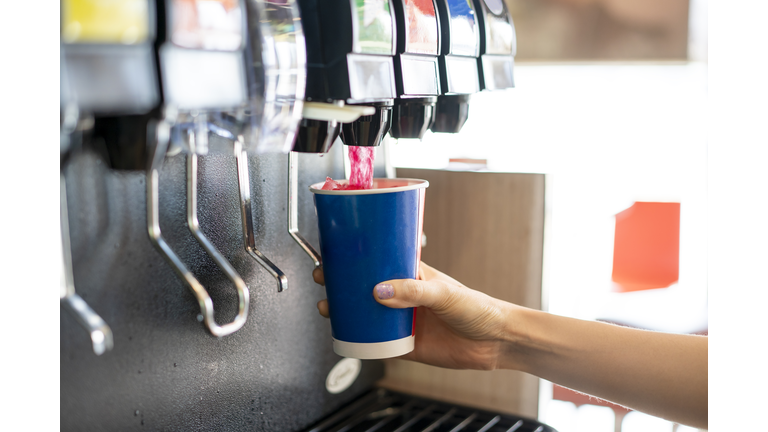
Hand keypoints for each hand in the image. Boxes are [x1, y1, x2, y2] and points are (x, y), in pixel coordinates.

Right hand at [313, 262, 506, 369]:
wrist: (495, 342)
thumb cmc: (479, 308)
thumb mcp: (445, 293)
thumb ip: (414, 291)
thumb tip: (380, 292)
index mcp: (412, 274)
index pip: (378, 261)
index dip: (356, 258)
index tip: (335, 255)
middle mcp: (404, 295)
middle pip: (364, 287)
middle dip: (341, 284)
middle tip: (324, 281)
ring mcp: (402, 320)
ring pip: (365, 314)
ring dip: (344, 312)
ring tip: (328, 309)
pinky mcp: (404, 345)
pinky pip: (375, 343)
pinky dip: (359, 340)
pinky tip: (347, 337)